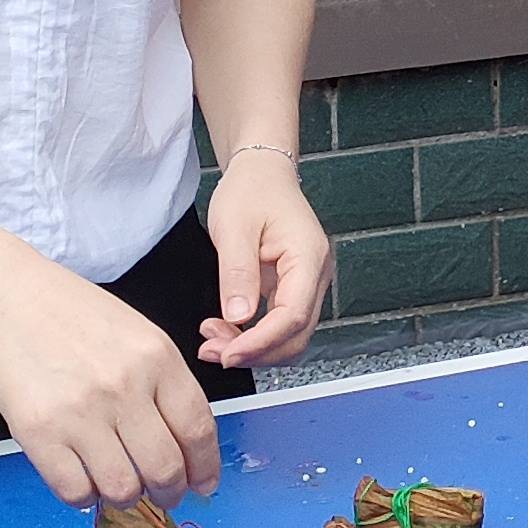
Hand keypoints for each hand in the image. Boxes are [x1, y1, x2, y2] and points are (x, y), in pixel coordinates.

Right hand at [0, 255, 220, 507]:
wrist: (10, 299)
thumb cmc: (73, 315)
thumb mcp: (138, 335)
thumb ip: (165, 385)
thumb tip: (187, 445)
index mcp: (157, 358)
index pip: (197, 429)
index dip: (205, 467)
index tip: (203, 483)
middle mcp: (124, 387)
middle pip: (165, 469)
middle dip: (171, 491)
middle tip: (164, 493)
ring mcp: (80, 412)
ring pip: (123, 489)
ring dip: (126, 497)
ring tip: (119, 484)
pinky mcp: (38, 432)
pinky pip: (75, 491)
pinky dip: (84, 496)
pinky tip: (83, 478)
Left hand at [198, 147, 332, 369]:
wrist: (262, 173)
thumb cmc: (251, 191)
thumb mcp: (234, 227)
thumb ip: (237, 273)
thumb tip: (238, 318)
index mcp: (309, 256)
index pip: (292, 316)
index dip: (260, 342)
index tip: (226, 353)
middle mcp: (316, 274)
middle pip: (296, 334)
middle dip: (255, 352)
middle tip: (211, 350)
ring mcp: (308, 284)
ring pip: (290, 336)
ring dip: (255, 348)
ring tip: (213, 340)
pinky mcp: (294, 289)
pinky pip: (281, 325)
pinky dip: (255, 337)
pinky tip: (227, 331)